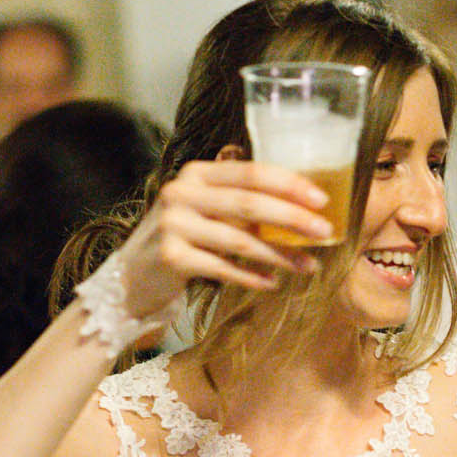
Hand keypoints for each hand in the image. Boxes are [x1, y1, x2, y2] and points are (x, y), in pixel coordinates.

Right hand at [108, 159, 331, 317]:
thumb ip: (240, 200)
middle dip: (292, 218)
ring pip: (240, 240)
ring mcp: (173, 224)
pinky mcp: (171, 257)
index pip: (250, 172)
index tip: (322, 200)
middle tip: (324, 231)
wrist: (132, 277)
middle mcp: (181, 192)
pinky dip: (252, 277)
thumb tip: (302, 207)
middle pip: (249, 203)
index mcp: (196, 174)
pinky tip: (273, 283)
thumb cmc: (183, 240)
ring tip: (308, 266)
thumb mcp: (206, 209)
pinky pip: (223, 268)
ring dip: (280, 255)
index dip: (289, 184)